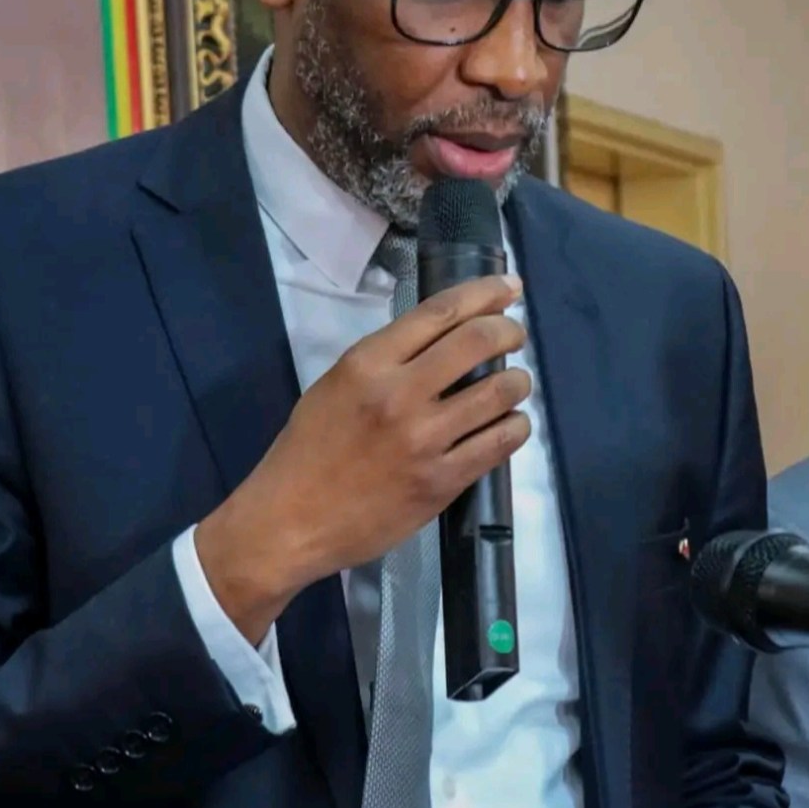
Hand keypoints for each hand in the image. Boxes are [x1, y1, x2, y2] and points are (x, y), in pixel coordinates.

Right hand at [195, 273, 531, 643]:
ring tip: (515, 383)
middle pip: (478, 341)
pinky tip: (511, 424)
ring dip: (518, 381)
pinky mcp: (441, 482)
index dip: (484, 292)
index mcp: (368, 363)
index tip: (508, 286)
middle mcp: (399, 394)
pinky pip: (500, 444)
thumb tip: (442, 338)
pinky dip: (515, 427)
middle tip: (514, 334)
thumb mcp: (336, 385)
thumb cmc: (308, 449)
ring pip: (500, 392)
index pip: (440, 312)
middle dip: (509, 329)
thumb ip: (386, 359)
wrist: (290, 521)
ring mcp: (424, 440)